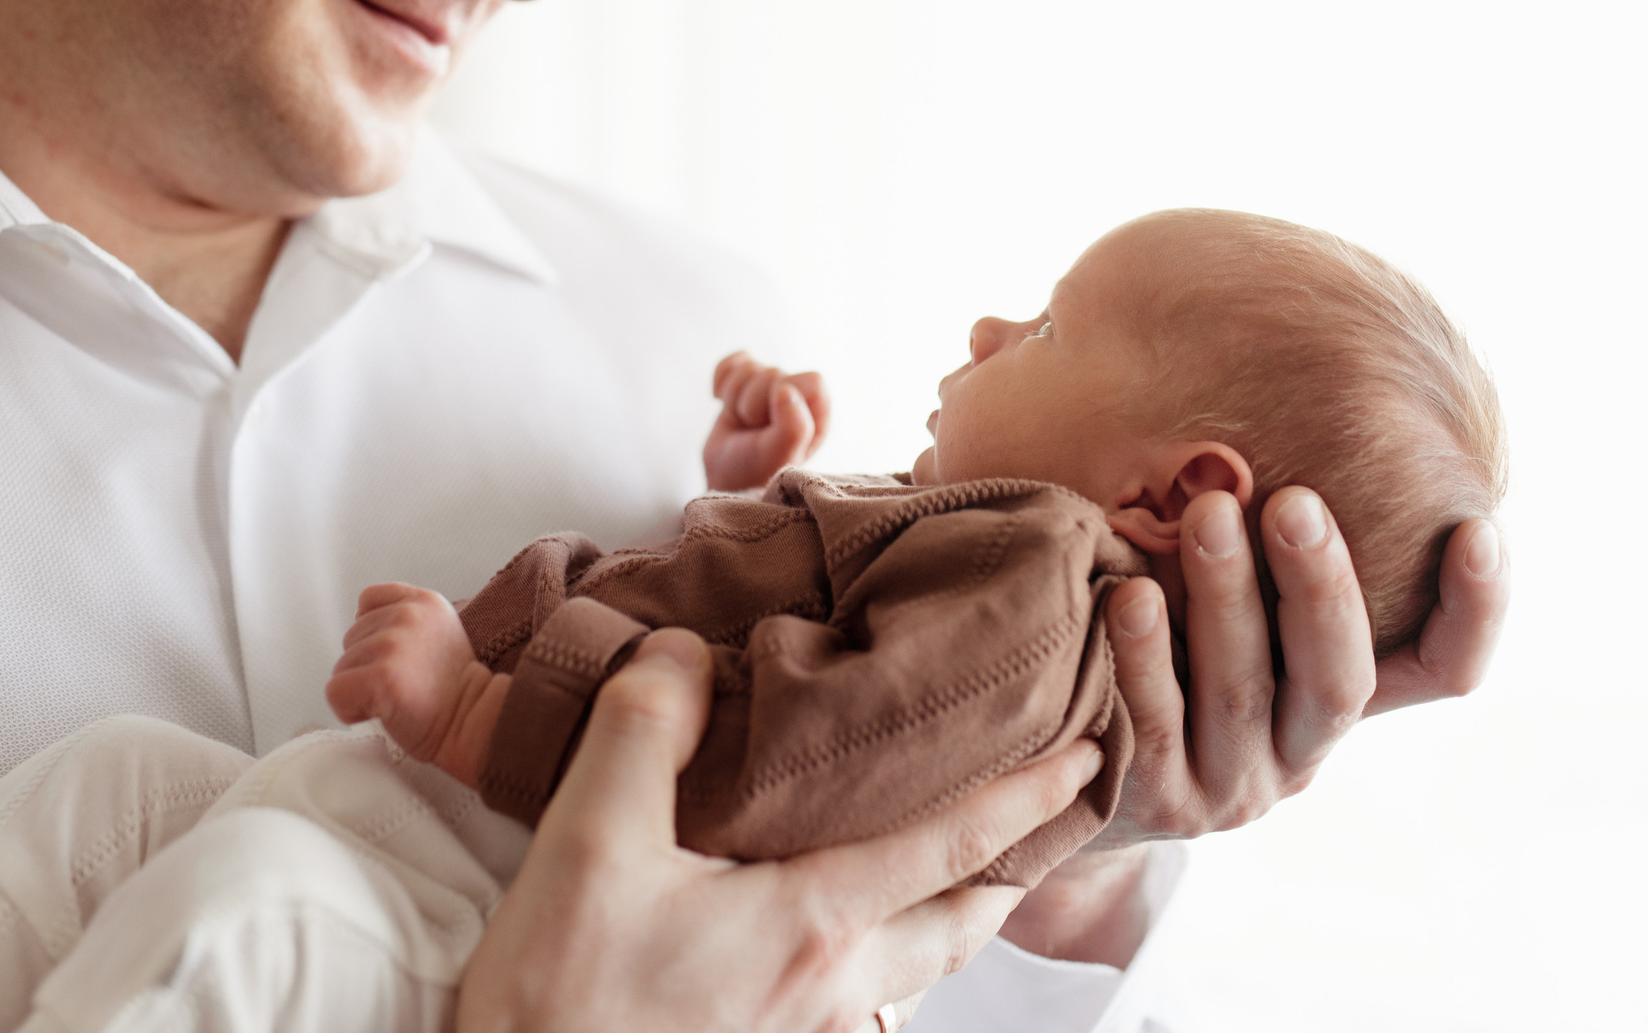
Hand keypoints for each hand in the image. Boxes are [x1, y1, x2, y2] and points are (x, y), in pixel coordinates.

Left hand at [326, 583, 508, 786]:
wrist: (474, 723)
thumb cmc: (453, 690)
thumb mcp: (438, 631)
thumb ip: (404, 619)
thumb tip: (358, 626)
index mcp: (423, 601)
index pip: (368, 599)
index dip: (372, 632)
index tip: (395, 657)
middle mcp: (407, 615)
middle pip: (350, 638)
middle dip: (367, 666)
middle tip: (404, 683)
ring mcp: (393, 644)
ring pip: (341, 668)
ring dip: (360, 691)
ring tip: (397, 699)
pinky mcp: (381, 677)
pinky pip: (335, 692)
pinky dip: (350, 710)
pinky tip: (382, 712)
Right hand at [457, 629, 1103, 1032]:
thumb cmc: (560, 1007)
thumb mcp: (588, 843)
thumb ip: (644, 732)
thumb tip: (684, 651)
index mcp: (807, 923)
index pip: (947, 848)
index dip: (1023, 799)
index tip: (1087, 757)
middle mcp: (825, 988)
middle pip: (954, 925)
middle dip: (1011, 871)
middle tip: (1055, 822)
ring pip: (910, 972)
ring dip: (951, 920)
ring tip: (968, 877)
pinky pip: (852, 1005)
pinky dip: (881, 963)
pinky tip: (844, 947)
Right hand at [702, 351, 830, 491]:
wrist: (724, 480)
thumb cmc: (757, 471)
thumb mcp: (779, 456)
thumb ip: (793, 427)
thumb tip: (786, 389)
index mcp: (817, 412)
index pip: (812, 381)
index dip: (785, 397)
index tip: (769, 422)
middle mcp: (798, 396)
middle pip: (774, 373)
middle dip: (752, 402)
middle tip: (752, 429)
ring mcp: (770, 387)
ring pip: (749, 368)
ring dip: (734, 398)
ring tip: (740, 423)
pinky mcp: (746, 380)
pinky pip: (732, 362)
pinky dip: (721, 381)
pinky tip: (722, 401)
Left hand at [1092, 487, 1509, 841]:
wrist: (1083, 763)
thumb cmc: (1168, 641)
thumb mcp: (1236, 601)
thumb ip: (1272, 545)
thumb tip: (1309, 393)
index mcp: (1340, 694)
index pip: (1443, 670)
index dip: (1477, 610)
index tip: (1477, 528)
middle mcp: (1302, 749)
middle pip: (1339, 677)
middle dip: (1321, 583)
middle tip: (1294, 501)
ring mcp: (1233, 785)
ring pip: (1243, 692)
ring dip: (1228, 597)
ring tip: (1207, 513)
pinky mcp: (1158, 802)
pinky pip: (1154, 725)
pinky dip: (1143, 655)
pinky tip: (1126, 592)